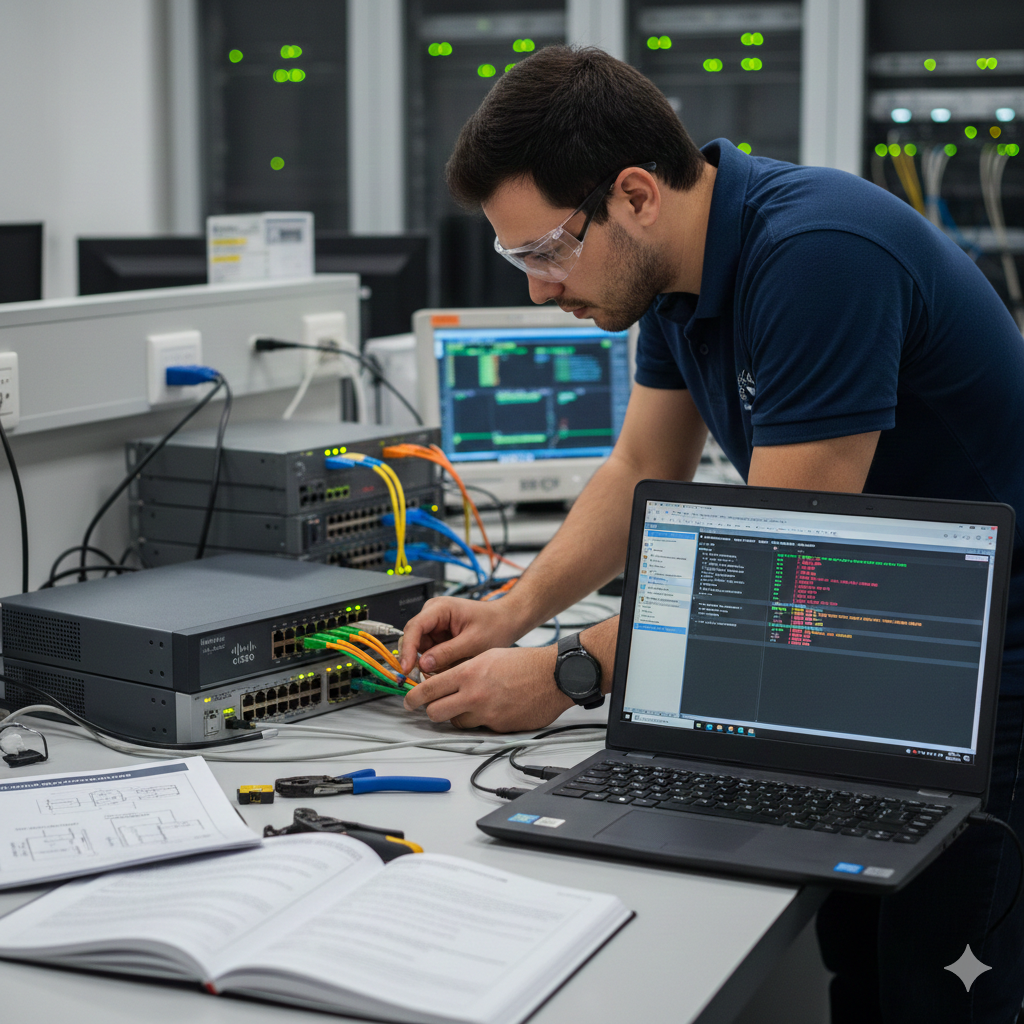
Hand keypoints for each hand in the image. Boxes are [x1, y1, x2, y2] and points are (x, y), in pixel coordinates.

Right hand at [400, 596, 527, 674]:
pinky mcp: (439, 637)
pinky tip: (447, 669)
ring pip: (420, 649)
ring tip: (444, 672)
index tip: (407, 668)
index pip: (415, 627)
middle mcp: (433, 614)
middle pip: (412, 639)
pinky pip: (429, 653)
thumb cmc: (495, 624)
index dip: (408, 649)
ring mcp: (435, 626)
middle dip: (415, 659)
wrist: (507, 621)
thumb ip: (448, 653)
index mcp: (440, 608)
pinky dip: (435, 664)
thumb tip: (424, 665)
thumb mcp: (473, 642)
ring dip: (427, 663)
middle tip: (419, 679)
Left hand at [403, 645, 572, 732]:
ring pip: (455, 723)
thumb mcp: (488, 655)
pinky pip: (479, 728)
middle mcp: (474, 695)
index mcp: (469, 673)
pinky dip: (479, 721)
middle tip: (430, 707)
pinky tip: (489, 709)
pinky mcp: (498, 727)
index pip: (429, 689)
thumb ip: (464, 668)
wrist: (553, 676)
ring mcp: (486, 714)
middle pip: (435, 712)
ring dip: (455, 716)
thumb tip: (445, 679)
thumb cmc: (525, 663)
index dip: (413, 697)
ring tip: (465, 705)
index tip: (408, 700)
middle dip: (430, 710)